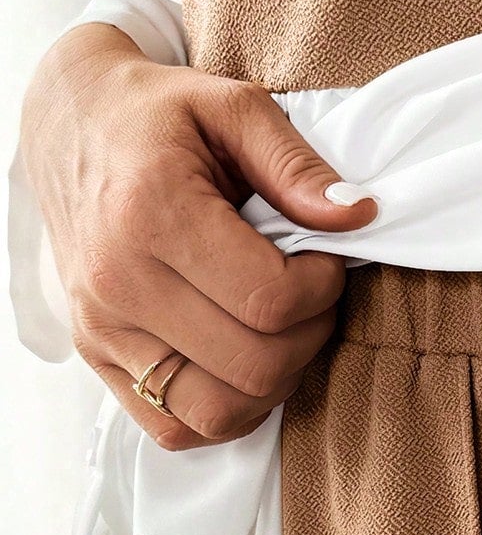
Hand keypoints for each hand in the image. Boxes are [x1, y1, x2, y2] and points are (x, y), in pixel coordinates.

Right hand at [19, 22, 376, 448]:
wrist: (70, 124)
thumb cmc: (157, 117)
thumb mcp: (233, 107)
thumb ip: (297, 165)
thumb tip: (358, 215)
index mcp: (152, 213)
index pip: (270, 301)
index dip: (323, 289)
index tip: (326, 258)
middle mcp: (117, 281)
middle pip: (254, 366)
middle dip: (309, 336)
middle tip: (310, 294)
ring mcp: (101, 327)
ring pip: (219, 412)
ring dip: (273, 383)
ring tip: (278, 328)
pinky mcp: (95, 355)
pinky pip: (176, 428)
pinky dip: (225, 410)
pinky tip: (240, 357)